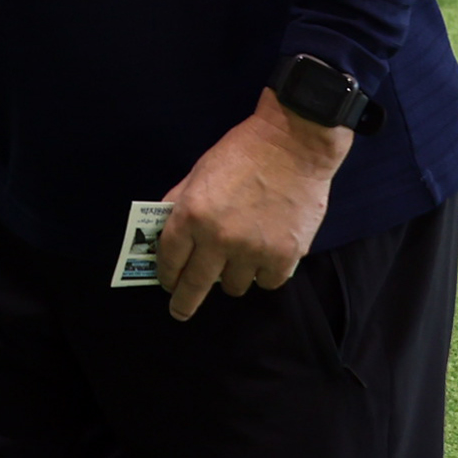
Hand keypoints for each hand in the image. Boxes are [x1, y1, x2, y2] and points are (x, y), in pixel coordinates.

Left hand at [154, 89, 352, 320]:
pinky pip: (267, 282)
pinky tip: (264, 256)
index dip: (166, 275)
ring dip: (232, 276)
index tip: (167, 284)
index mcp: (191, 215)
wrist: (293, 144)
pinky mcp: (285, 256)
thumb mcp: (198, 173)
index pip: (169, 258)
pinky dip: (263, 274)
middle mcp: (219, 238)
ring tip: (238, 257)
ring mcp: (253, 251)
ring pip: (234, 287)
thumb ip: (180, 204)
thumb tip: (165, 233)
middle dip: (184, 302)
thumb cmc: (241, 153)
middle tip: (179, 312)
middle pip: (196, 285)